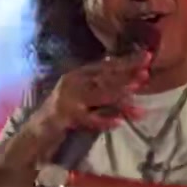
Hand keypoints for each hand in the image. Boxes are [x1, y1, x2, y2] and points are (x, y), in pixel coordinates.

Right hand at [18, 53, 150, 159]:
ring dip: (118, 93)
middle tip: (146, 73)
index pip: (107, 65)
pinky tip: (118, 122)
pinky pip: (89, 119)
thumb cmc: (66, 111)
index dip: (127, 61)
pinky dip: (104, 120)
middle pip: (104, 77)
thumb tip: (129, 79)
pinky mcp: (66, 117)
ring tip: (135, 90)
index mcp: (79, 74)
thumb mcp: (83, 93)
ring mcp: (69, 99)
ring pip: (98, 95)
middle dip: (126, 75)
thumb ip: (101, 85)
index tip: (148, 57)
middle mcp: (73, 82)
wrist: (38, 129)